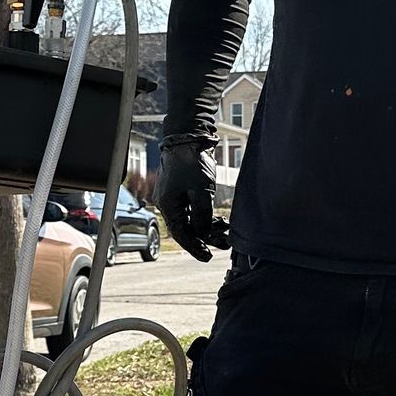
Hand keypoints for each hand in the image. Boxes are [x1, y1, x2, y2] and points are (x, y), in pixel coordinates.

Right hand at [156, 143, 229, 261]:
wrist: (187, 139)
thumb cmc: (190, 163)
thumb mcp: (201, 191)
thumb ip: (203, 216)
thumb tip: (204, 234)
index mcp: (169, 206)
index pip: (181, 234)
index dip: (195, 247)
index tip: (207, 256)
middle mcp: (169, 204)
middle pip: (187, 229)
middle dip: (205, 238)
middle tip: (224, 244)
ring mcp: (176, 198)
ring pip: (192, 220)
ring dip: (208, 227)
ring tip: (226, 232)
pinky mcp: (184, 191)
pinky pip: (194, 210)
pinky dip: (207, 217)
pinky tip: (221, 221)